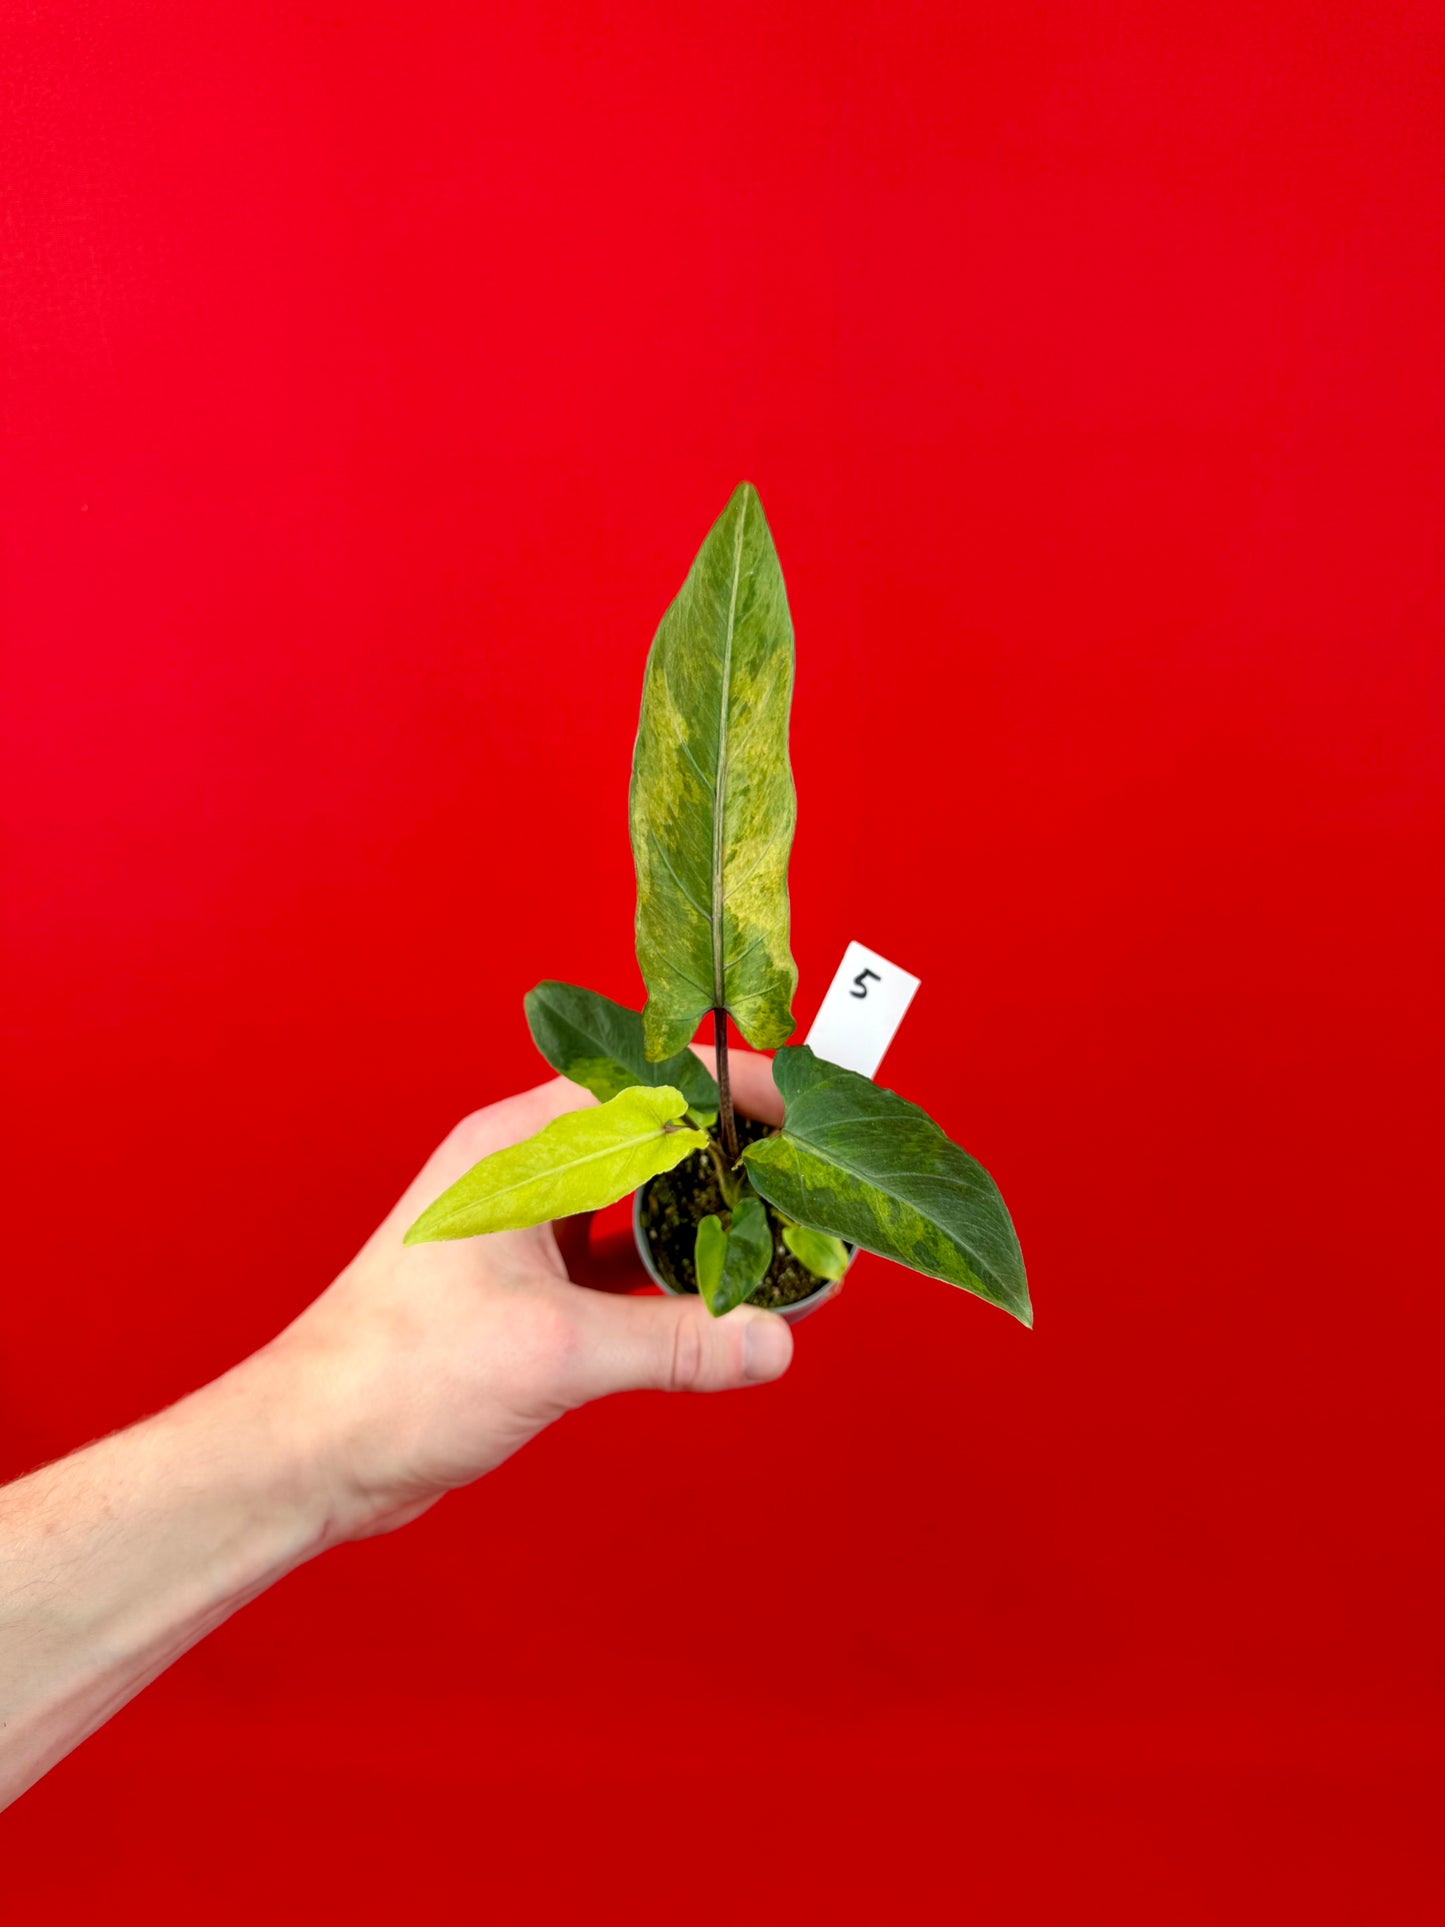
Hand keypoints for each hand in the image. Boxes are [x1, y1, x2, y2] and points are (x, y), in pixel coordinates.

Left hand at [262, 1046, 792, 1542]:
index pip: (642, 1084)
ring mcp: (521, 1230)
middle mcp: (520, 1175)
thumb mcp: (554, 1351)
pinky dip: (670, 1270)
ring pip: (634, 1198)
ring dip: (700, 1211)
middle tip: (803, 1173)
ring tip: (775, 1228)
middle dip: (726, 1151)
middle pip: (645, 1133)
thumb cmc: (395, 1375)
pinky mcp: (525, 1288)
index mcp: (517, 1150)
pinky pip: (617, 1258)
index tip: (797, 1106)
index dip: (726, 1087)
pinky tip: (717, 1294)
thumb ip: (673, 1341)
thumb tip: (770, 1338)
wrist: (309, 1450)